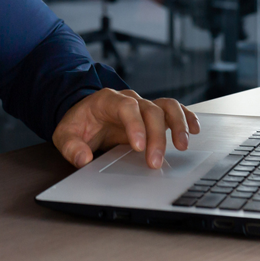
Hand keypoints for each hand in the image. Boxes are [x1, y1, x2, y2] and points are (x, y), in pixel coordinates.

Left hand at [52, 88, 199, 169]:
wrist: (84, 114)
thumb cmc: (78, 124)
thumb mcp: (64, 135)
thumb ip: (71, 146)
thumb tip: (83, 159)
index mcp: (107, 100)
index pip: (126, 107)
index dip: (135, 125)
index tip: (139, 146)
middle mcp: (129, 99)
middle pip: (150, 110)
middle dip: (156, 136)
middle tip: (155, 162)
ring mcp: (143, 105)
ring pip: (166, 106)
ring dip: (177, 124)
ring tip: (183, 145)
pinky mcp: (153, 114)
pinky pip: (174, 110)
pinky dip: (186, 117)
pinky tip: (195, 130)